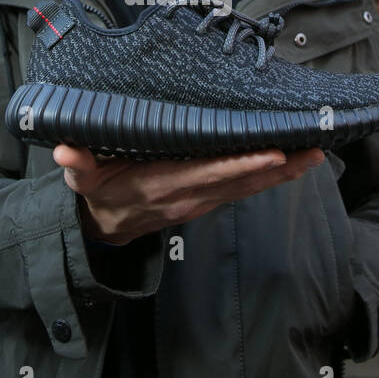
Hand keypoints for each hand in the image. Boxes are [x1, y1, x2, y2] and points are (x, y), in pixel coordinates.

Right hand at [54, 144, 326, 244]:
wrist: (104, 228)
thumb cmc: (95, 193)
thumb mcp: (79, 179)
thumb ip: (75, 164)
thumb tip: (64, 150)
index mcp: (157, 186)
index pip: (204, 174)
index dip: (237, 166)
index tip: (269, 153)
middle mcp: (186, 197)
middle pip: (237, 183)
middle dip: (274, 167)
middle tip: (310, 148)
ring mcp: (200, 203)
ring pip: (247, 188)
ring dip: (282, 173)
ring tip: (314, 152)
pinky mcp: (207, 202)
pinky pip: (244, 191)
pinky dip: (272, 178)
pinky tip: (296, 163)